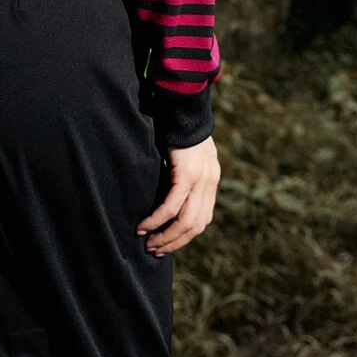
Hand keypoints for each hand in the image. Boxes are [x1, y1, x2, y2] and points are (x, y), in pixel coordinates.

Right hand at [135, 136, 219, 256]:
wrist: (183, 105)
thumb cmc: (179, 127)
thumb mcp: (188, 154)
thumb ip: (186, 174)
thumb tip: (172, 194)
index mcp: (211, 179)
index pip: (203, 219)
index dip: (185, 236)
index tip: (167, 244)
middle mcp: (210, 182)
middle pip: (196, 225)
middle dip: (175, 242)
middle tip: (155, 251)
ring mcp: (201, 179)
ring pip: (185, 221)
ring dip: (166, 237)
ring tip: (148, 244)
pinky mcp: (186, 174)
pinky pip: (172, 205)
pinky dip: (157, 220)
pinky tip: (144, 227)